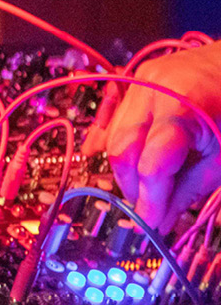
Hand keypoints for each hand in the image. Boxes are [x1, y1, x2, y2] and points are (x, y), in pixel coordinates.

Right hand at [92, 42, 220, 232]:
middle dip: (132, 185)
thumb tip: (159, 219)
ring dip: (127, 166)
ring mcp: (139, 82)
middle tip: (148, 207)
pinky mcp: (134, 81)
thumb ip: (190, 188)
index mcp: (182, 106)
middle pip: (123, 150)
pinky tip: (124, 161)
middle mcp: (151, 89)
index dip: (150, 199)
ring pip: (113, 136)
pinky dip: (118, 143)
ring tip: (147, 183)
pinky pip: (114, 118)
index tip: (150, 224)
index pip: (152, 165)